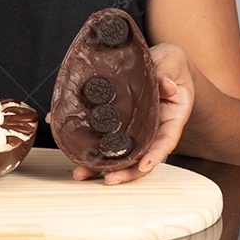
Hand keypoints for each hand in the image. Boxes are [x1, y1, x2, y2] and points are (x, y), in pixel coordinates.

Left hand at [70, 42, 194, 183]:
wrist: (161, 60)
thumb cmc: (170, 64)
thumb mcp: (171, 64)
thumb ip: (167, 75)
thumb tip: (166, 86)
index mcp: (171, 117)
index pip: (165, 140)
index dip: (155, 154)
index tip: (143, 165)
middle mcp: (153, 127)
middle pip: (141, 155)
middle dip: (125, 170)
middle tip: (107, 179)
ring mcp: (135, 127)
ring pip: (121, 151)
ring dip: (102, 164)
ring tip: (81, 172)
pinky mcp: (119, 120)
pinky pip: (104, 133)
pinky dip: (86, 139)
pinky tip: (68, 141)